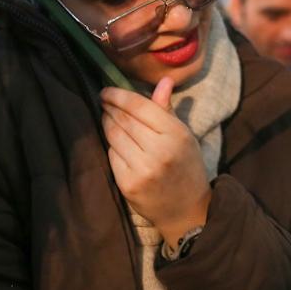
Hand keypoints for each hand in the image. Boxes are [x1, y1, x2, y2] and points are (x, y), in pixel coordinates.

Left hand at [102, 79, 211, 246]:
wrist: (186, 210)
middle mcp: (159, 151)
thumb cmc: (186, 166)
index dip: (118, 95)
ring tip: (106, 117)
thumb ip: (167, 109)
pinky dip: (111, 146)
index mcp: (175, 135)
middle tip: (104, 101)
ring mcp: (142, 169)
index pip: (139, 106)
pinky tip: (114, 141)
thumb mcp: (183, 136)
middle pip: (124, 120)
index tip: (106, 91)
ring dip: (107, 124)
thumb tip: (163, 80)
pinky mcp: (128, 184)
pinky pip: (112, 156)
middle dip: (110, 108)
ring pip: (114, 137)